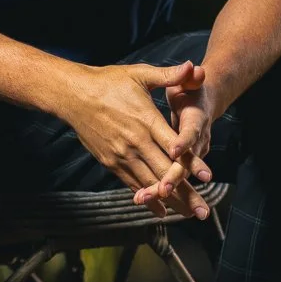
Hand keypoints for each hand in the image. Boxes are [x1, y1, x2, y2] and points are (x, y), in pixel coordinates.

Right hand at [57, 60, 214, 219]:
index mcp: (146, 120)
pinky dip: (148, 199)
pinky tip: (162, 211)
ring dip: (171, 201)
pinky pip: (133, 184)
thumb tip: (193, 66)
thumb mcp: (140, 74)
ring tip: (189, 215)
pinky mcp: (111, 163)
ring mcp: (122, 155)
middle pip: (165, 173)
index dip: (191, 162)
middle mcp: (136, 142)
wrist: (73, 95)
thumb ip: (169, 75)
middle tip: (204, 211)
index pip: (173, 146)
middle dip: (186, 193)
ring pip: (150, 184)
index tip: (207, 177)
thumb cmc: (109, 82)